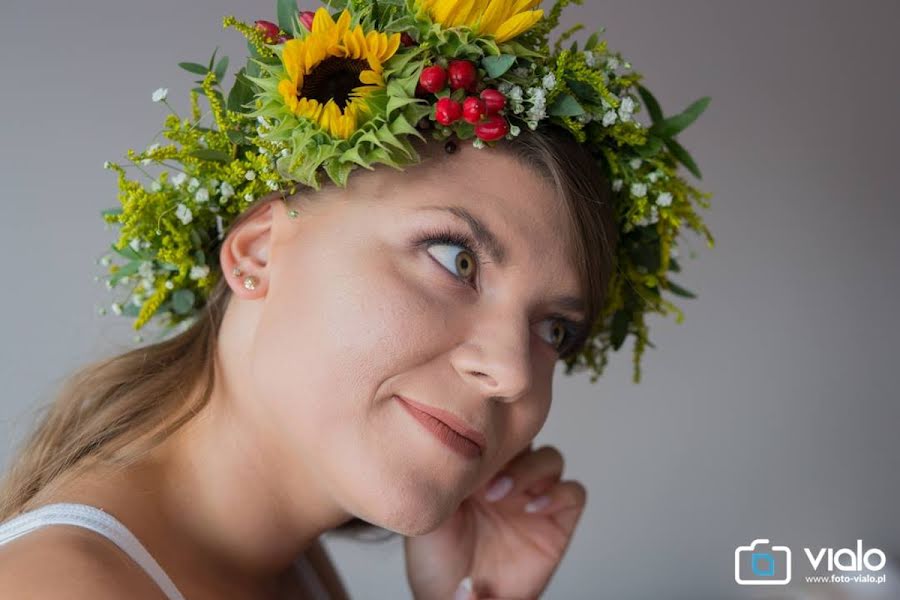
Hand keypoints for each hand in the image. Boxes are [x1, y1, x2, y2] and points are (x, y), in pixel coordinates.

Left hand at [403, 443, 586, 599]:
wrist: (454, 597)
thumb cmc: (436, 559)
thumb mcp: (428, 510)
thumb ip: (440, 479)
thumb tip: (440, 451)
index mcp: (479, 466)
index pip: (495, 430)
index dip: (485, 433)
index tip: (464, 453)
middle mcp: (509, 476)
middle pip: (527, 436)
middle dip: (510, 446)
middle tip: (483, 471)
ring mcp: (533, 496)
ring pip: (551, 458)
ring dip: (529, 470)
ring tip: (500, 494)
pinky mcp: (556, 522)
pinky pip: (573, 493)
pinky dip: (557, 493)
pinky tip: (531, 507)